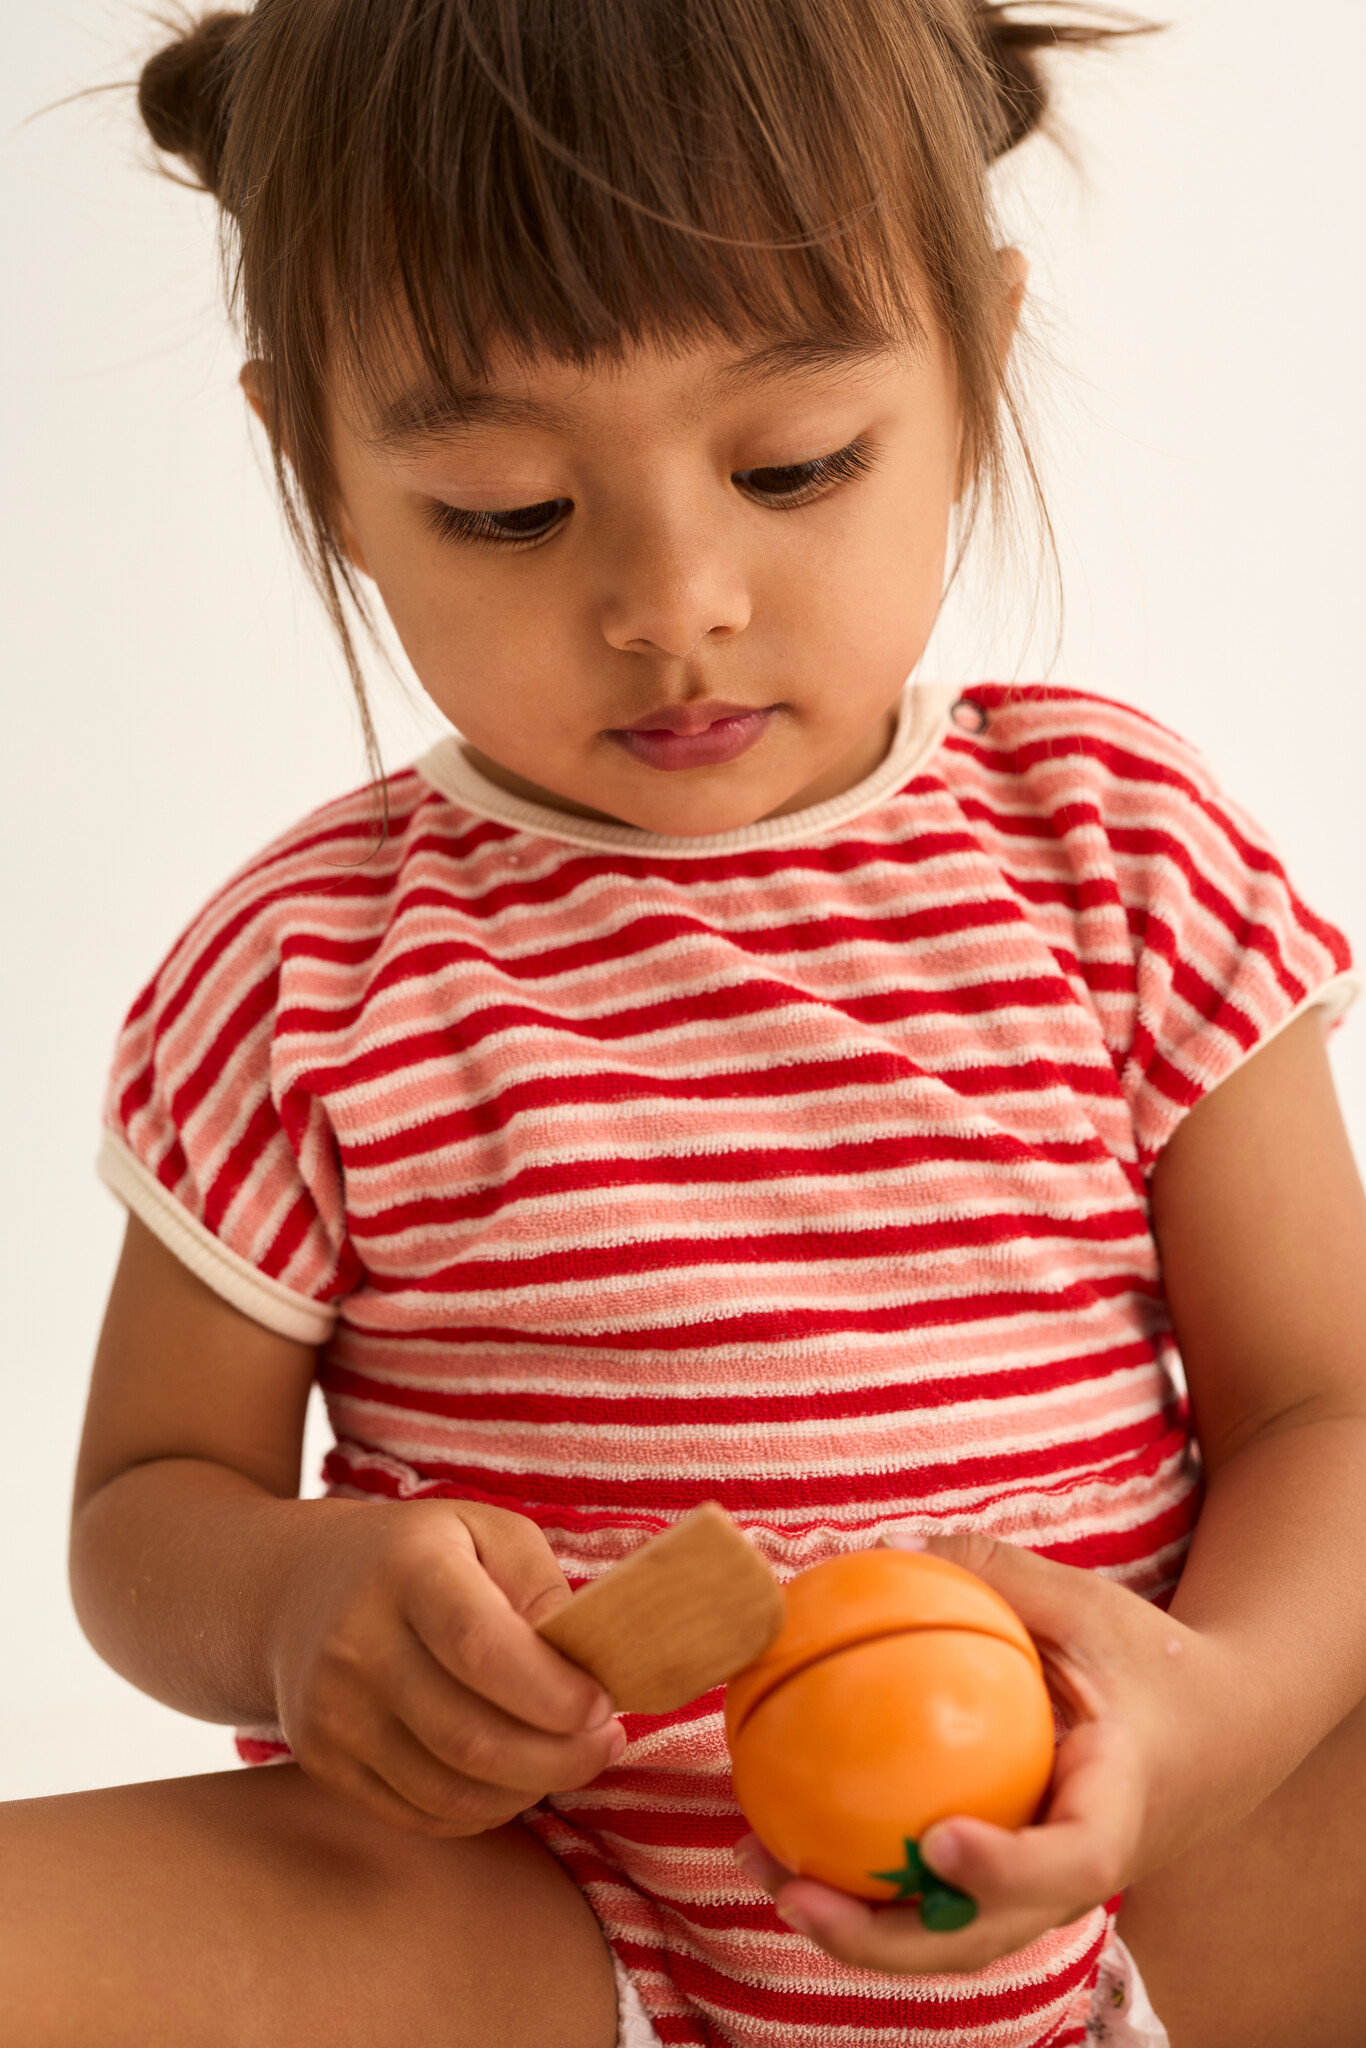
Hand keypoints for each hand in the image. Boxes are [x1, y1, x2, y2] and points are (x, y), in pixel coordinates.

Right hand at [270, 1498, 625, 1835]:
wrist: (294, 1588)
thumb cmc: (420, 1556)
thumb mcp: (483, 1532)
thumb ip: (539, 1584)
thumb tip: (583, 1658)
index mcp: (408, 1570)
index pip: (481, 1647)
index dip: (552, 1691)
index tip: (602, 1702)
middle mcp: (357, 1643)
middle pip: (470, 1737)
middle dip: (559, 1758)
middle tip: (605, 1744)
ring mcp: (332, 1710)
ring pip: (448, 1790)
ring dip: (528, 1790)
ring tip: (568, 1760)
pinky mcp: (321, 1761)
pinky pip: (420, 1813)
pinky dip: (483, 1810)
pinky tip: (514, 1778)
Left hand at [733, 1530, 1245, 1975]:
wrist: (1218, 1731)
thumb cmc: (1149, 1661)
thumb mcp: (1088, 1603)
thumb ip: (996, 1574)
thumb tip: (883, 1546)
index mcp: (1116, 1810)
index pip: (1070, 1861)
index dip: (1005, 1869)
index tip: (940, 1842)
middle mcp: (1076, 1874)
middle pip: (983, 1937)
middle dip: (885, 1940)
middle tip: (796, 1890)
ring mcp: (1042, 1892)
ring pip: (945, 1938)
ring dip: (852, 1923)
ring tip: (760, 1865)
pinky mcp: (1011, 1887)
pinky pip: (934, 1900)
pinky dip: (865, 1882)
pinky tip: (786, 1832)